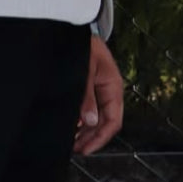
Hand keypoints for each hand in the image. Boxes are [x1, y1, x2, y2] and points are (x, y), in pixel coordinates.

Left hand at [74, 34, 123, 154]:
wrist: (68, 31)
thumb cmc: (80, 45)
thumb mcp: (84, 70)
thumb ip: (86, 96)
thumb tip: (89, 121)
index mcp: (113, 85)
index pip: (113, 119)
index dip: (101, 137)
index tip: (86, 149)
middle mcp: (107, 90)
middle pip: (105, 122)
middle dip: (91, 138)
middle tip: (75, 150)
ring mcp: (98, 89)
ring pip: (96, 118)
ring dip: (85, 132)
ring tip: (71, 143)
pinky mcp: (87, 88)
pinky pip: (88, 109)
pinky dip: (80, 121)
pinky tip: (70, 128)